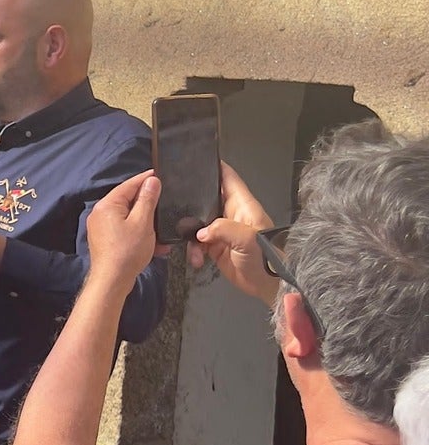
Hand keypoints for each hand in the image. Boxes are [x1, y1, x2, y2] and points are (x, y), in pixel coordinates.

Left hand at [86, 172, 162, 288]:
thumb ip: (147, 200)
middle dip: (148, 204)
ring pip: (129, 218)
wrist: (112, 281)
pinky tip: (155, 244)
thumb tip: (151, 181)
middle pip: (128, 201)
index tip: (158, 174)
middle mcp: (101, 214)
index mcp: (108, 205)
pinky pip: (125, 231)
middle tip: (164, 201)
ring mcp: (101, 228)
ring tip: (162, 226)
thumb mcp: (143, 222)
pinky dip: (140, 234)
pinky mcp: (106, 241)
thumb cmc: (127, 252)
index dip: (145, 179)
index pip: (129, 185)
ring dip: (147, 222)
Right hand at [190, 161, 275, 303]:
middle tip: (174, 200)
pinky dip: (194, 250)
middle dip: (192, 199)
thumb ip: (222, 229)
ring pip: (198, 222)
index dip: (213, 166)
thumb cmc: (266, 258)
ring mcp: (223, 230)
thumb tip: (201, 233)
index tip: (195, 158)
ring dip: (191, 233)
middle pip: (207, 197)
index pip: (227, 177)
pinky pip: (198, 242)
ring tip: (192, 245)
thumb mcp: (247, 238)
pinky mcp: (217, 247)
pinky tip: (197, 259)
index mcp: (242, 204)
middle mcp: (231, 213)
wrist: (269, 286)